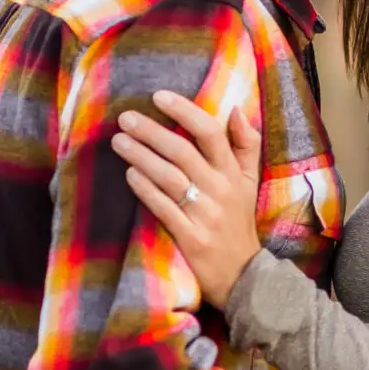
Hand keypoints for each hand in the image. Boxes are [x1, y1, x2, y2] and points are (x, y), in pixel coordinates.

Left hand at [113, 90, 263, 306]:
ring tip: (119, 142)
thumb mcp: (250, 181)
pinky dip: (146, 190)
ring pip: (169, 178)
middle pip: (183, 152)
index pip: (210, 133)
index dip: (184, 111)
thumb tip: (235, 110)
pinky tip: (129, 175)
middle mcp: (220, 189)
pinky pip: (164, 208)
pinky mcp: (191, 237)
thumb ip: (246, 144)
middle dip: (152, 132)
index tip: (158, 96)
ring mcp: (205, 214)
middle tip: (125, 118)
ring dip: (142, 157)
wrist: (243, 273)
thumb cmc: (239, 221)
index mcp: (233, 172)